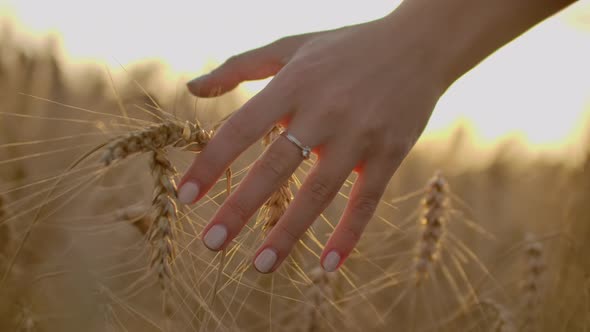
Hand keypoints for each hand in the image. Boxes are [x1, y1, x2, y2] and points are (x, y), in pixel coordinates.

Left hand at [178, 10, 446, 272]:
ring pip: (319, 192)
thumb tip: (192, 90)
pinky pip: (366, 200)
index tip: (185, 196)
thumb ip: (239, 66)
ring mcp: (361, 135)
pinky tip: (328, 266)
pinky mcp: (390, 153)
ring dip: (288, 232)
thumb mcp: (291, 47)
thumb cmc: (345, 48)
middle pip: (275, 167)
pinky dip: (349, 234)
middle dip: (240, 208)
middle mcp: (325, 111)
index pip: (242, 128)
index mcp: (294, 84)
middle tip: (211, 244)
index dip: (211, 163)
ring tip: (260, 266)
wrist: (419, 45)